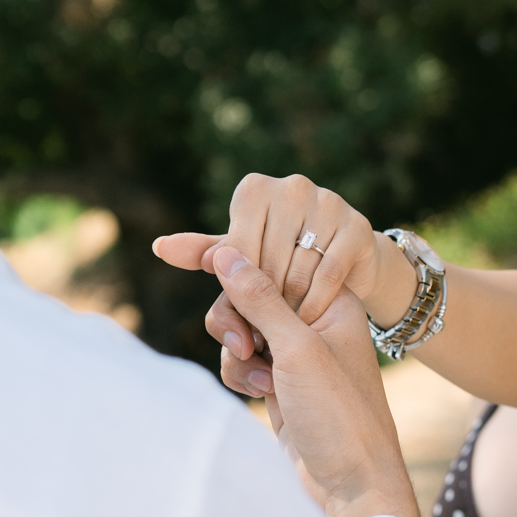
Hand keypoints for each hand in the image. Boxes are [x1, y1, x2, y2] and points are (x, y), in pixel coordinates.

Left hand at [153, 171, 392, 324]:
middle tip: (263, 329)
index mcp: (255, 189)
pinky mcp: (357, 226)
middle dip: (264, 303)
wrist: (347, 258)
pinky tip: (311, 319)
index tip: (242, 312)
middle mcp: (292, 186)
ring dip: (291, 309)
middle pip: (265, 264)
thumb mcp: (243, 254)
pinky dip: (317, 304)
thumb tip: (160, 246)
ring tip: (286, 327)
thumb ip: (205, 251)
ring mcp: (328, 202)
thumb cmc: (282, 256)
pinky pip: (329, 275)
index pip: (234, 251)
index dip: (238, 288)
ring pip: (297, 272)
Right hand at [206, 243, 419, 516]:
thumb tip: (225, 252)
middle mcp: (313, 318)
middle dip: (235, 320)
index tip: (180, 250)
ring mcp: (294, 350)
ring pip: (239, 328)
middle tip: (244, 346)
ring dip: (238, 353)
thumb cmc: (339, 414)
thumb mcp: (297, 349)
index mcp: (331, 296)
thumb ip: (259, 298)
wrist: (351, 490)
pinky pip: (241, 359)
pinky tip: (262, 397)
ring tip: (262, 382)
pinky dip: (241, 374)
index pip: (273, 259)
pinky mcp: (279, 379)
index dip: (233, 258)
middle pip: (248, 293)